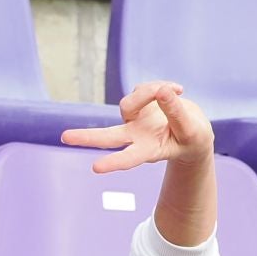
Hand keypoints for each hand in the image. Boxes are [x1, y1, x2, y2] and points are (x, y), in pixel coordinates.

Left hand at [62, 81, 212, 173]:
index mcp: (147, 151)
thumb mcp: (191, 131)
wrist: (192, 131)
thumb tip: (162, 91)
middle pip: (108, 137)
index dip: (113, 163)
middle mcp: (134, 137)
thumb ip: (177, 114)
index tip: (96, 169)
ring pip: (131, 101)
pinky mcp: (138, 102)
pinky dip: (161, 86)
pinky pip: (144, 88)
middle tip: (64, 138)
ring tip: (179, 91)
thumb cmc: (192, 138)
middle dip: (86, 138)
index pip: (128, 158)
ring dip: (151, 92)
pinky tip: (177, 91)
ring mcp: (133, 120)